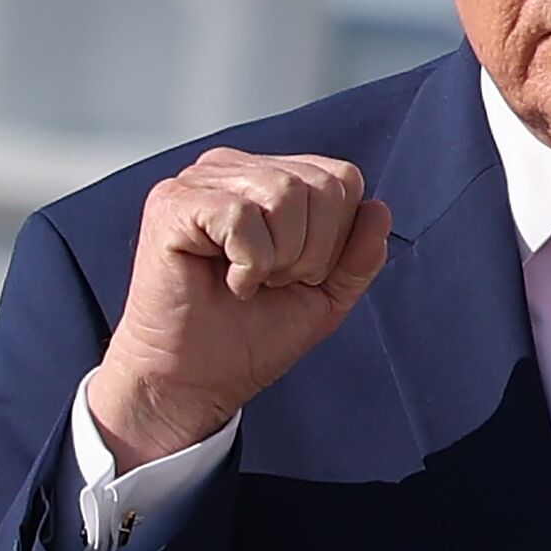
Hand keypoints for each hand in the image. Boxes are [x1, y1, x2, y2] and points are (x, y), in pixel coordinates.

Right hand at [87, 149, 391, 472]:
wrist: (194, 382)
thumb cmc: (249, 336)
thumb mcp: (326, 296)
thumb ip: (359, 256)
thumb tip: (378, 209)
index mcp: (271, 177)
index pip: (342, 178)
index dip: (336, 238)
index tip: (298, 274)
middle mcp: (236, 168)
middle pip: (321, 186)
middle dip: (311, 252)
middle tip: (272, 281)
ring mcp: (200, 180)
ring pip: (285, 195)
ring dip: (279, 259)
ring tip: (249, 280)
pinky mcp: (172, 203)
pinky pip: (242, 216)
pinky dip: (248, 263)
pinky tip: (228, 281)